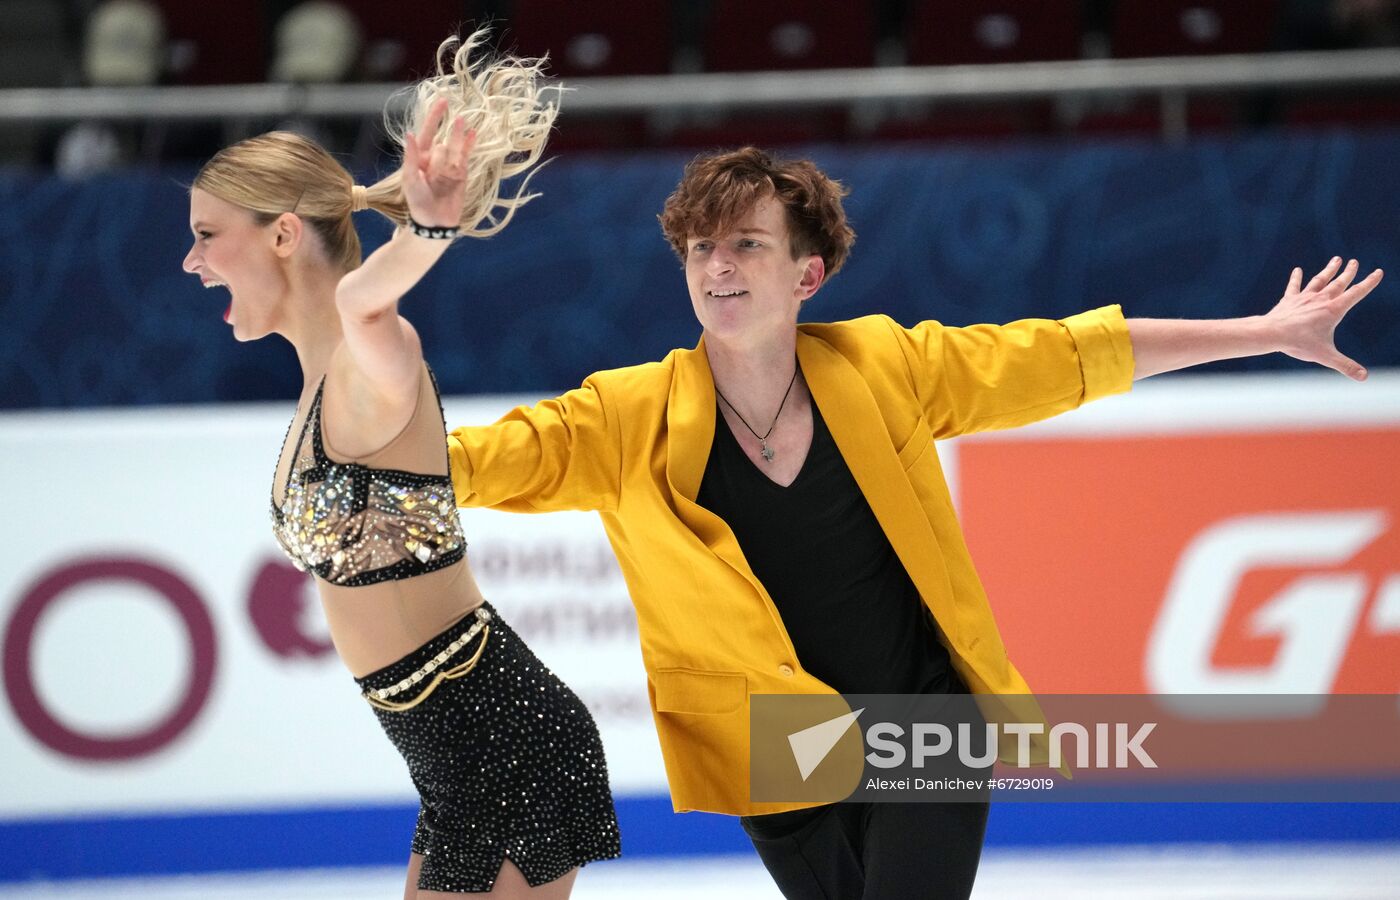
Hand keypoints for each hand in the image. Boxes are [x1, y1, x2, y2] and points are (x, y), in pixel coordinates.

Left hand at [400, 97, 475, 228]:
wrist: (435, 222)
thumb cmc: (417, 202)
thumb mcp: (410, 180)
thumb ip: (411, 157)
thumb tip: (410, 133)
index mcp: (420, 157)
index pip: (427, 131)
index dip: (435, 116)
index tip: (444, 101)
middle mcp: (435, 157)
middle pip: (442, 145)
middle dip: (439, 163)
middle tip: (433, 182)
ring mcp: (449, 164)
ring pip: (454, 151)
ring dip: (451, 161)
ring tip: (443, 179)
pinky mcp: (462, 172)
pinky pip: (466, 154)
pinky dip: (469, 144)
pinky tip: (473, 132)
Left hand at [1266, 256, 1382, 380]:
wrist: (1272, 333)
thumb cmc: (1298, 343)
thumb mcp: (1326, 356)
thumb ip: (1345, 366)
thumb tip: (1364, 377)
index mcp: (1333, 310)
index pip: (1356, 293)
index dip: (1369, 282)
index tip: (1378, 272)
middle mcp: (1320, 300)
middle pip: (1339, 283)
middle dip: (1348, 272)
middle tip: (1355, 261)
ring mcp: (1304, 298)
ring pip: (1319, 280)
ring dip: (1329, 270)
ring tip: (1336, 259)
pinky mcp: (1289, 300)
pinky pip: (1294, 286)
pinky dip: (1296, 278)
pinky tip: (1297, 270)